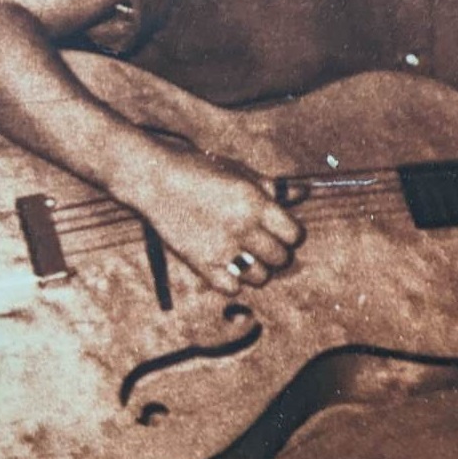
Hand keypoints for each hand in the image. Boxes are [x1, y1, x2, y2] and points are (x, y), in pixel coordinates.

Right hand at [116, 143, 303, 295]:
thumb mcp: (240, 171)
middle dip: (276, 253)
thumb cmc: (199, 169)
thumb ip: (273, 187)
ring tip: (245, 257)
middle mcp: (243, 227)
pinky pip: (231, 289)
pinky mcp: (200, 263)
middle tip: (262, 245)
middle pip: (280, 258)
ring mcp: (221, 247)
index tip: (280, 231)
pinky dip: (232, 282)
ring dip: (257, 269)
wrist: (154, 178)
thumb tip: (303, 193)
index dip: (290, 235)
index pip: (294, 235)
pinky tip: (226, 266)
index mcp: (256, 203)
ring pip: (260, 277)